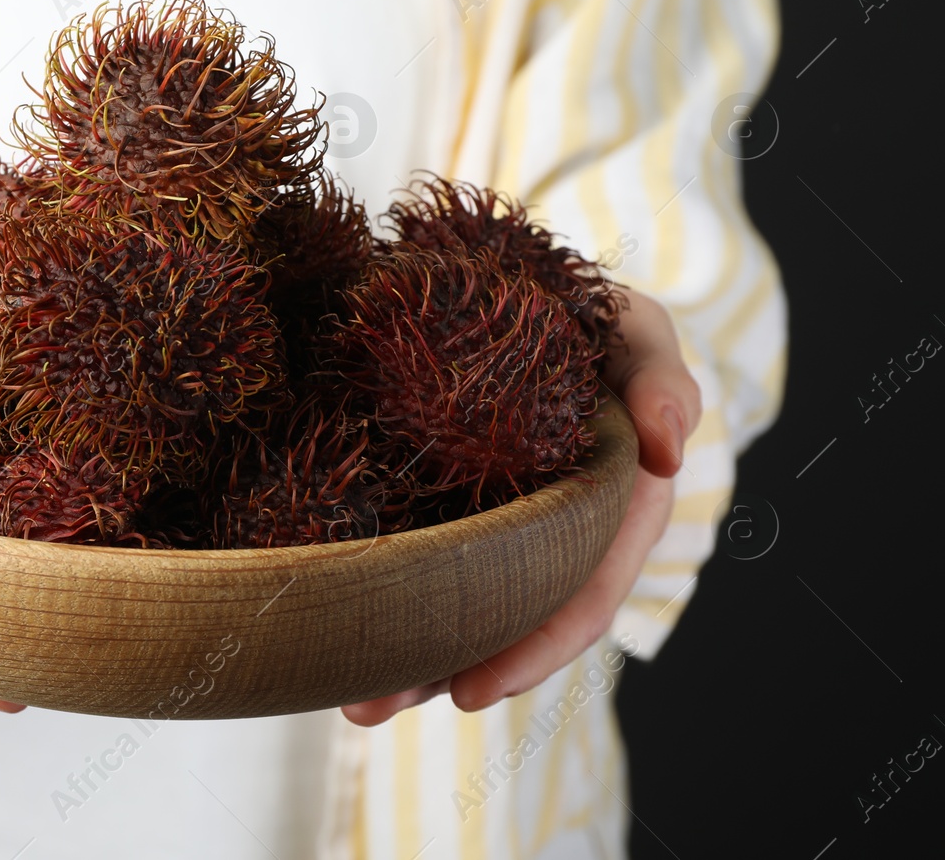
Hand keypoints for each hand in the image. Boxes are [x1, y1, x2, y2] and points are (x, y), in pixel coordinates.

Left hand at [341, 289, 700, 725]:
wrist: (523, 291)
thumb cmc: (592, 318)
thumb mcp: (636, 334)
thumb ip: (662, 381)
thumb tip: (670, 447)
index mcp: (610, 508)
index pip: (581, 591)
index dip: (536, 644)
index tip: (474, 690)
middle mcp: (552, 528)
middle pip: (504, 616)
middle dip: (442, 668)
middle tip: (369, 708)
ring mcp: (493, 519)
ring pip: (456, 600)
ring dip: (401, 656)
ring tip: (341, 698)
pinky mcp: (437, 497)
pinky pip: (414, 554)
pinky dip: (379, 592)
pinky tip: (328, 632)